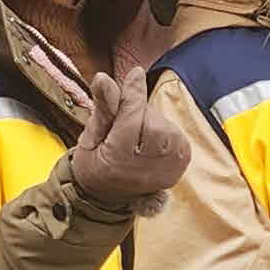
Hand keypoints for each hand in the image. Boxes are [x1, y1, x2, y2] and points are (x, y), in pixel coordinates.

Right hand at [68, 67, 190, 204]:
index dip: (133, 94)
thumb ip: (102, 108)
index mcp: (117, 159)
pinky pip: (179, 138)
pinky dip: (167, 134)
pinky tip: (152, 142)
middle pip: (152, 122)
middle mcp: (144, 169)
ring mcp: (164, 172)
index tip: (136, 73)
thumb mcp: (90, 137)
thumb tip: (103, 77)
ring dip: (154, 123)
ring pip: (167, 129)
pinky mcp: (177, 170)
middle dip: (140, 113)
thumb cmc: (95, 163)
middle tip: (127, 121)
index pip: (131, 118)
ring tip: (138, 135)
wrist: (108, 196)